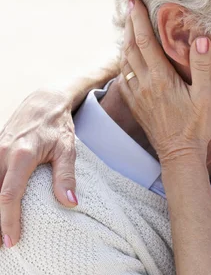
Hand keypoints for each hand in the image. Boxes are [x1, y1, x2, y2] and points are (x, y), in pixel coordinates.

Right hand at [0, 90, 76, 246]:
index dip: (8, 219)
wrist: (44, 101)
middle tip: (4, 243)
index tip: (11, 239)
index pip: (8, 194)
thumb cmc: (58, 125)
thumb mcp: (68, 149)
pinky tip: (0, 207)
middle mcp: (2, 153)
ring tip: (0, 229)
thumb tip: (70, 203)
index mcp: (21, 155)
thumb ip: (66, 176)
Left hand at [118, 0, 210, 162]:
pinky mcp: (134, 104)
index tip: (135, 1)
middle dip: (129, 24)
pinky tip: (127, 56)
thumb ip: (202, 67)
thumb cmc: (196, 126)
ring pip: (124, 60)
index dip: (138, 20)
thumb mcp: (206, 96)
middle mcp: (144, 83)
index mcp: (160, 78)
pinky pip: (123, 76)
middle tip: (131, 6)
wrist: (179, 155)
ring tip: (129, 26)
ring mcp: (136, 94)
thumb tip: (201, 39)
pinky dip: (123, 59)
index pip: (145, 41)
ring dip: (125, 40)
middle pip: (130, 46)